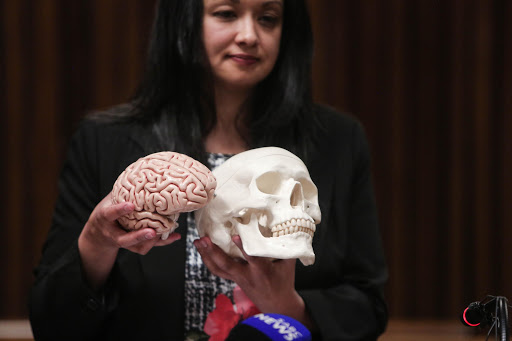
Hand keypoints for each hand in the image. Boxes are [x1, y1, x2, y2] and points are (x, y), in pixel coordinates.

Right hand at [80, 195, 180, 254]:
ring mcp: (124, 242)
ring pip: (138, 247)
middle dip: (139, 236)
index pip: (111, 213)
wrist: (98, 234)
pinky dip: (163, 242)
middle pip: (125, 239)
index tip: (131, 205)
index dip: (120, 210)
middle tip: (152, 231)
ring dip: (153, 241)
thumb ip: (123, 189)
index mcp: (105, 218)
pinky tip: (175, 236)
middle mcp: (113, 233)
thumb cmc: (107, 212)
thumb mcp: (110, 199)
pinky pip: (148, 247)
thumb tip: (142, 165)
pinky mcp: (134, 246)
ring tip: (167, 231)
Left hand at [194, 236, 313, 328]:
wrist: (277, 305)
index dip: (243, 248)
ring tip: (197, 242)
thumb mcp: (288, 264)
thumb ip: (285, 247)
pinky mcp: (233, 279)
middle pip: (227, 265)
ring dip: (206, 255)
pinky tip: (202, 251)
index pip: (252, 258)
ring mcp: (238, 278)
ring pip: (219, 268)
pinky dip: (208, 260)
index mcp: (262, 270)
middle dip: (214, 252)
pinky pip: (218, 271)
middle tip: (204, 239)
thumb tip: (287, 227)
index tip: (235, 236)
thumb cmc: (284, 281)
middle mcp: (247, 275)